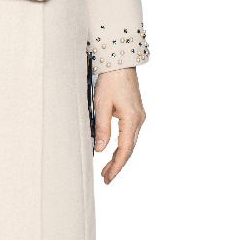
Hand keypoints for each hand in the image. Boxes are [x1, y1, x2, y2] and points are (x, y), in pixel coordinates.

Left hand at [94, 68, 145, 183]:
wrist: (120, 61)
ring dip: (119, 155)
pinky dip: (121, 145)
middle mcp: (139, 119)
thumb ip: (102, 128)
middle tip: (105, 178)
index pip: (124, 150)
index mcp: (132, 119)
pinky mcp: (135, 111)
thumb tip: (101, 150)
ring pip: (129, 142)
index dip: (116, 166)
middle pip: (129, 149)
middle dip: (117, 164)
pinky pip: (129, 134)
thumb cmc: (110, 80)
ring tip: (106, 168)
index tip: (107, 178)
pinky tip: (113, 150)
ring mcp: (138, 115)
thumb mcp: (101, 104)